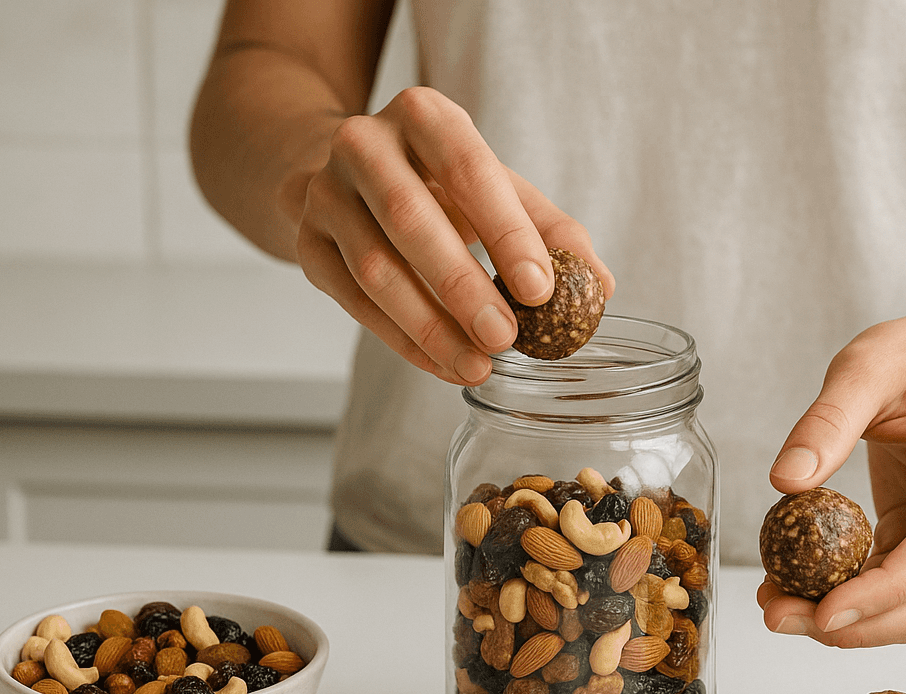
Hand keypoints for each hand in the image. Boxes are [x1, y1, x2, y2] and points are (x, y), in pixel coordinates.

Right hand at [292, 87, 613, 385]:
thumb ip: (551, 232)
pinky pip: (353, 302)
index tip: (541, 291)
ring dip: (430, 326)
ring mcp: (326, 194)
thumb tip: (597, 288)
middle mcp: (365, 144)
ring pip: (375, 268)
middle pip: (410, 219)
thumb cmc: (440, 184)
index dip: (506, 232)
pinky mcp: (308, 245)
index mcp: (424, 116)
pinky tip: (443, 365)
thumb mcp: (499, 190)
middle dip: (461, 286)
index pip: (469, 169)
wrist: (353, 179)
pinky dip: (403, 341)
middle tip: (505, 338)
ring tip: (477, 365)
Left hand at [756, 300, 905, 646]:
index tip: (825, 611)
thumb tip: (785, 479)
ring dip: (855, 624)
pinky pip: (897, 587)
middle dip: (862, 626)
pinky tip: (800, 592)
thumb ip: (827, 421)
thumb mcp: (866, 367)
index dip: (882, 593)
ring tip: (781, 610)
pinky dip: (853, 601)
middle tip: (783, 619)